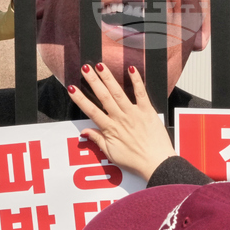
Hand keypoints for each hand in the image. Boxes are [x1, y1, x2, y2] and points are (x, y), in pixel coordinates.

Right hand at [67, 62, 175, 181]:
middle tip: (85, 68)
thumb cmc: (135, 161)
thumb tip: (83, 131)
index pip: (91, 111)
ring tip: (100, 66)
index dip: (80, 99)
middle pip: (104, 97)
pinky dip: (136, 81)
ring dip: (109, 78)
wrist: (157, 163)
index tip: (71, 88)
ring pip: (118, 92)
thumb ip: (97, 140)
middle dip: (93, 81)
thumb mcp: (111, 154)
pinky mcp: (147, 111)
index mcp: (110, 129)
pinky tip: (131, 69)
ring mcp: (134, 113)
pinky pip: (141, 93)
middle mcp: (120, 118)